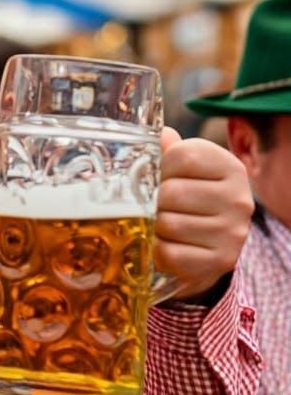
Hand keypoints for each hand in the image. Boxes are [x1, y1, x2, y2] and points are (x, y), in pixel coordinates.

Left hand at [153, 127, 252, 299]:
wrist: (209, 248)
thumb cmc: (192, 201)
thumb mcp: (187, 172)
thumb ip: (174, 152)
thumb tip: (163, 133)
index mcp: (230, 167)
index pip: (182, 155)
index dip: (161, 167)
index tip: (162, 177)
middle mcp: (239, 199)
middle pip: (171, 192)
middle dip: (154, 200)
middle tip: (158, 206)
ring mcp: (233, 231)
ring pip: (168, 224)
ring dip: (155, 227)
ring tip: (163, 225)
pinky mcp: (221, 260)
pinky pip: (170, 253)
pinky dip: (159, 250)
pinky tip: (166, 245)